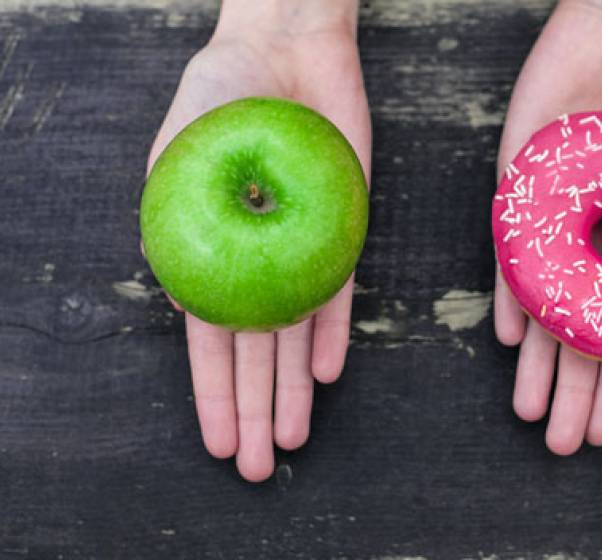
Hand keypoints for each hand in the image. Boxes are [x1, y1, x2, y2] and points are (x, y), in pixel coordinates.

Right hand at [145, 0, 369, 480]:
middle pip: (255, 352)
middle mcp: (257, 260)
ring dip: (292, 388)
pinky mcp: (344, 230)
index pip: (209, 340)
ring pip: (297, 334)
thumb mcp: (179, 158)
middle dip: (255, 410)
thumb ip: (179, 226)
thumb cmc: (220, 94)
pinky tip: (326, 373)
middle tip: (259, 467)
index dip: (213, 394)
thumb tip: (181, 301)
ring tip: (293, 438)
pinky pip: (339, 290)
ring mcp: (301, 249)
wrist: (286, 49)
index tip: (219, 442)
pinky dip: (333, 331)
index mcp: (209, 253)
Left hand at [495, 0, 601, 454]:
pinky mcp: (517, 196)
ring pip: (542, 307)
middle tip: (562, 443)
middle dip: (573, 390)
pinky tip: (512, 339)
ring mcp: (554, 225)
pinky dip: (511, 297)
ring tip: (531, 412)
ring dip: (537, 363)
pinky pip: (510, 256)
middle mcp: (595, 246)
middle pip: (580, 333)